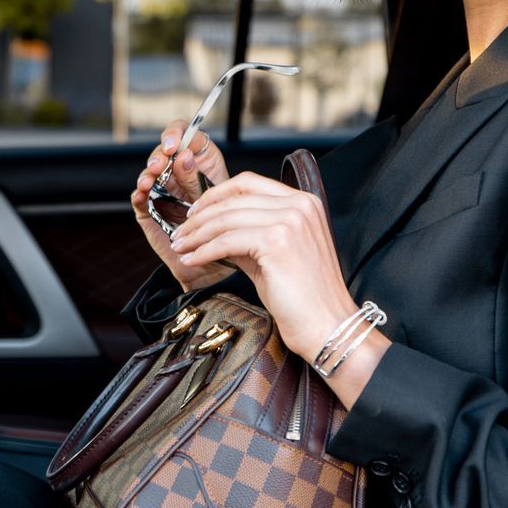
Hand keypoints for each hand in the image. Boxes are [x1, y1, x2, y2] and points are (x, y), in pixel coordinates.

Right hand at [131, 121, 232, 291]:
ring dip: (148, 172)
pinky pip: (140, 199)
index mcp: (200, 163)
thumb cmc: (223, 229)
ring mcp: (163, 192)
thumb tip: (185, 156)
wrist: (215, 265)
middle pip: (162, 151)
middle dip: (160, 153)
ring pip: (149, 172)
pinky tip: (142, 192)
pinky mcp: (150, 211)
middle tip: (162, 160)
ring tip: (152, 178)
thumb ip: (198, 178)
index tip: (175, 143)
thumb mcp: (216, 199)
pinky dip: (139, 194)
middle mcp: (179, 174)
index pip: (185, 136)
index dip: (177, 133)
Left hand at [164, 171, 358, 364]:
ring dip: (197, 234)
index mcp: (303, 202)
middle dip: (200, 216)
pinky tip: (193, 260)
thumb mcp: (274, 254)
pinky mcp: (276, 241)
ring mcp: (290, 221)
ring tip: (181, 247)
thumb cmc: (303, 296)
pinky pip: (227, 241)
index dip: (216, 194)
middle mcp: (299, 205)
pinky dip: (204, 251)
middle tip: (180, 233)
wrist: (326, 325)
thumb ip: (249, 235)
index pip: (249, 183)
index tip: (196, 211)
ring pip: (227, 219)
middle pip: (234, 199)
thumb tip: (214, 230)